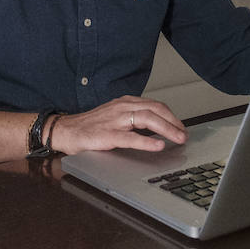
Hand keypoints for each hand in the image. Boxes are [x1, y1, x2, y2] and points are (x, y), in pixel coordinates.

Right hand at [51, 96, 186, 155]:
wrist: (64, 130)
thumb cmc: (90, 126)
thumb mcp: (114, 117)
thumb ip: (133, 119)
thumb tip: (157, 128)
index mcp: (124, 103)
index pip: (154, 105)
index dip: (171, 116)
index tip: (182, 127)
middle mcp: (121, 108)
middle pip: (155, 110)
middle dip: (173, 122)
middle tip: (185, 134)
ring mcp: (114, 121)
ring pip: (146, 119)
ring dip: (166, 129)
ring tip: (178, 138)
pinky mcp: (106, 135)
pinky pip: (130, 137)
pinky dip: (146, 141)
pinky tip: (158, 145)